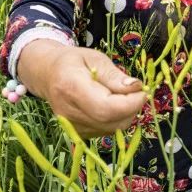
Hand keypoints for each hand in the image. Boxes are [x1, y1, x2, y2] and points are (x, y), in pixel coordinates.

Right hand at [17, 42, 145, 138]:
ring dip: (126, 114)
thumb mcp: (94, 57)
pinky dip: (117, 119)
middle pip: (111, 121)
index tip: (143, 90)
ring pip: (112, 129)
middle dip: (132, 108)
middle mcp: (68, 112)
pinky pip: (107, 131)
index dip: (130, 103)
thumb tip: (136, 88)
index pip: (106, 108)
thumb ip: (114, 75)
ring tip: (122, 96)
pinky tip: (111, 105)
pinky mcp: (78, 134)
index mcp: (71, 87)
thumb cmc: (73, 62)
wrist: (48, 75)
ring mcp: (72, 127)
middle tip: (135, 91)